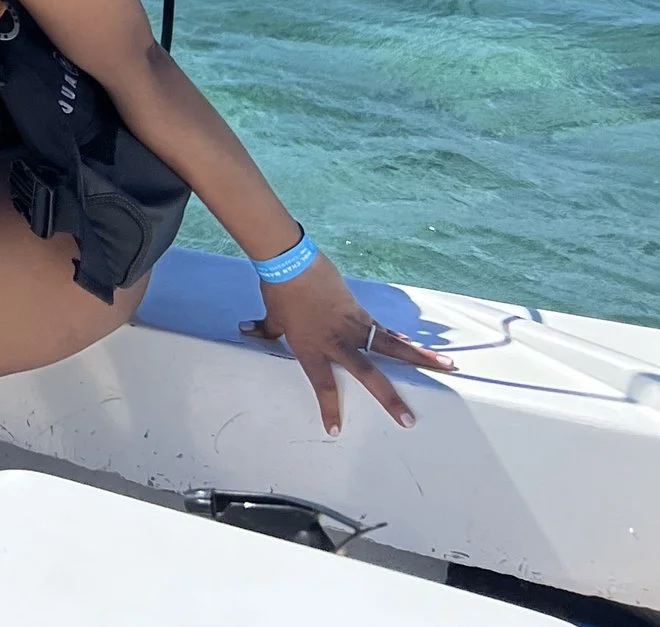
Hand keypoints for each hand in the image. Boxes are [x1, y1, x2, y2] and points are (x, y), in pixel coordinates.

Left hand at [240, 254, 457, 434]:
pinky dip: (403, 340)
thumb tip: (246, 330)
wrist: (292, 262)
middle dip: (390, 399)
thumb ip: (265, 328)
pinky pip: (385, 330)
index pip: (322, 385)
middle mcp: (338, 342)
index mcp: (312, 348)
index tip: (335, 431)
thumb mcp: (272, 316)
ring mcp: (354, 326)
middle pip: (368, 375)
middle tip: (409, 420)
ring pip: (391, 347)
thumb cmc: (278, 291)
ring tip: (447, 368)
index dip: (329, 409)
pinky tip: (424, 349)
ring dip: (420, 359)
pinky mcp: (361, 311)